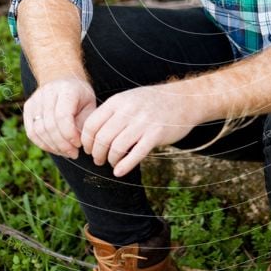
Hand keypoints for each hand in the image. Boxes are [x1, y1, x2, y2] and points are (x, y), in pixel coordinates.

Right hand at [23, 77, 95, 158]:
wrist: (62, 78)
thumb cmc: (79, 95)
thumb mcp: (89, 104)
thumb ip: (85, 122)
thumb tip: (78, 143)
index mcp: (66, 90)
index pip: (63, 117)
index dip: (70, 135)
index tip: (79, 144)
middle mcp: (47, 93)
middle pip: (49, 126)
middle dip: (62, 144)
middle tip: (73, 153)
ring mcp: (35, 99)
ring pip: (38, 131)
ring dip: (52, 147)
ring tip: (66, 152)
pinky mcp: (27, 107)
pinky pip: (31, 132)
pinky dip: (43, 144)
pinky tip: (55, 148)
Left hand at [80, 85, 198, 177]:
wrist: (184, 99)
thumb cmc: (153, 102)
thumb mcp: (129, 99)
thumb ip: (112, 113)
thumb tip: (91, 135)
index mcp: (118, 101)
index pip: (91, 124)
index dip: (86, 141)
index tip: (88, 149)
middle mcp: (128, 110)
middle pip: (102, 138)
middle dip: (97, 154)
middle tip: (98, 160)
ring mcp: (143, 122)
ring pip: (116, 147)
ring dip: (110, 160)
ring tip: (111, 163)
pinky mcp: (156, 134)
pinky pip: (136, 154)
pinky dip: (124, 166)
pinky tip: (119, 172)